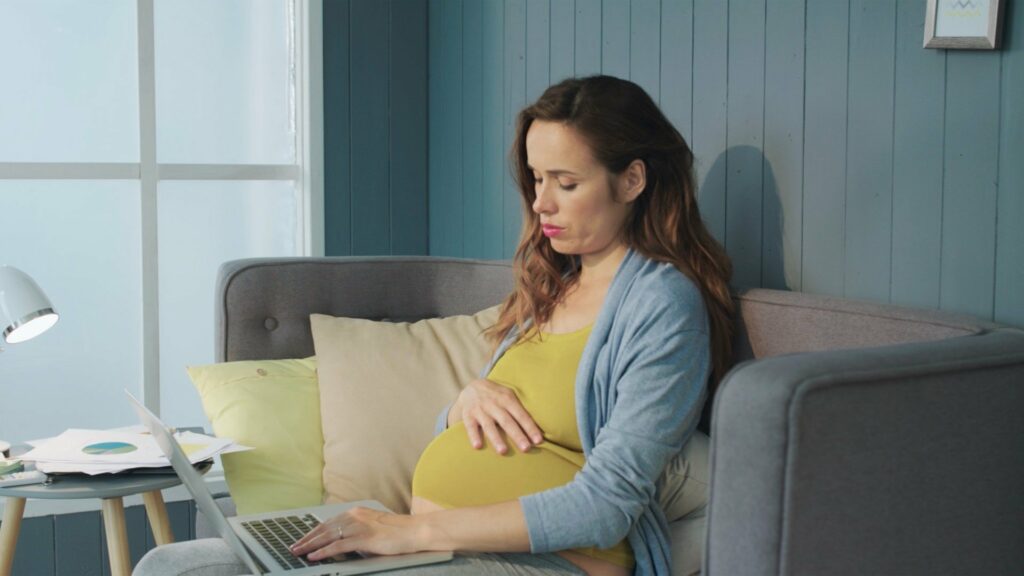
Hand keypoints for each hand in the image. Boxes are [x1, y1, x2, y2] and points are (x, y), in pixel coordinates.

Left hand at [290, 507, 424, 560]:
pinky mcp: (365, 538)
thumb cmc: (398, 532)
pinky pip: (339, 545)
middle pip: (324, 527)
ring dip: (310, 545)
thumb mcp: (373, 528)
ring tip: (298, 553)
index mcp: (357, 512)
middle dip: (307, 539)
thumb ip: (357, 532)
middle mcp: (355, 516)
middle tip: (293, 548)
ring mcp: (360, 526)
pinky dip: (324, 551)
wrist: (416, 531)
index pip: (329, 522)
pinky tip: (314, 557)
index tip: (302, 539)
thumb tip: (341, 543)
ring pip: (328, 535)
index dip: (313, 532)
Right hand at [452, 378, 543, 454]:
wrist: (471, 387)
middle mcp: (494, 404)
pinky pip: (470, 426)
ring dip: (496, 438)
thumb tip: (537, 428)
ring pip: (489, 426)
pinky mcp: (468, 415)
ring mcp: (480, 410)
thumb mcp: (509, 395)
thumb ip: (520, 409)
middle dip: (517, 435)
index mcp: (507, 399)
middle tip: (526, 448)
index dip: (530, 428)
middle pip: (507, 422)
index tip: (538, 441)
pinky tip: (478, 446)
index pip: (521, 415)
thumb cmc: (497, 396)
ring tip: (503, 451)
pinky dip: (474, 436)